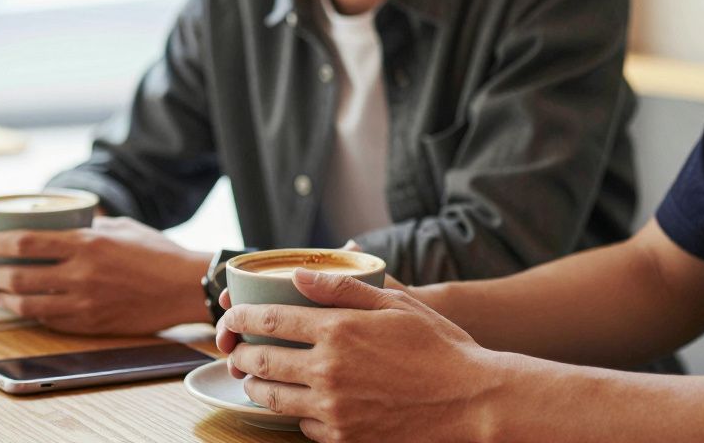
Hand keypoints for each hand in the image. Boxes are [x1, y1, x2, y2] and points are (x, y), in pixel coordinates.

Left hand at [0, 216, 210, 334]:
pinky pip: (46, 319)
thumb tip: (56, 222)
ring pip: (25, 303)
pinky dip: (28, 311)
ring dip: (2, 296)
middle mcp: (82, 274)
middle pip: (16, 276)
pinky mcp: (89, 323)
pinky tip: (23, 303)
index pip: (25, 241)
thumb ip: (86, 227)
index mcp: (88, 244)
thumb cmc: (156, 253)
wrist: (184, 287)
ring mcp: (84, 303)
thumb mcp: (120, 228)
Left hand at [217, 270, 497, 441]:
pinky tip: (302, 404)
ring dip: (256, 386)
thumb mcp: (397, 304)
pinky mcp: (344, 437)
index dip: (241, 316)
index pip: (270, 319)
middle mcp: (328, 370)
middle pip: (260, 362)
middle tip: (236, 350)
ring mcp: (333, 409)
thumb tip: (299, 276)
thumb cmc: (441, 348)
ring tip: (256, 378)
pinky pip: (302, 427)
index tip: (231, 316)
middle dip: (240, 354)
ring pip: (272, 398)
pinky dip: (295, 413)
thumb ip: (344, 289)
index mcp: (339, 330)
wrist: (472, 402)